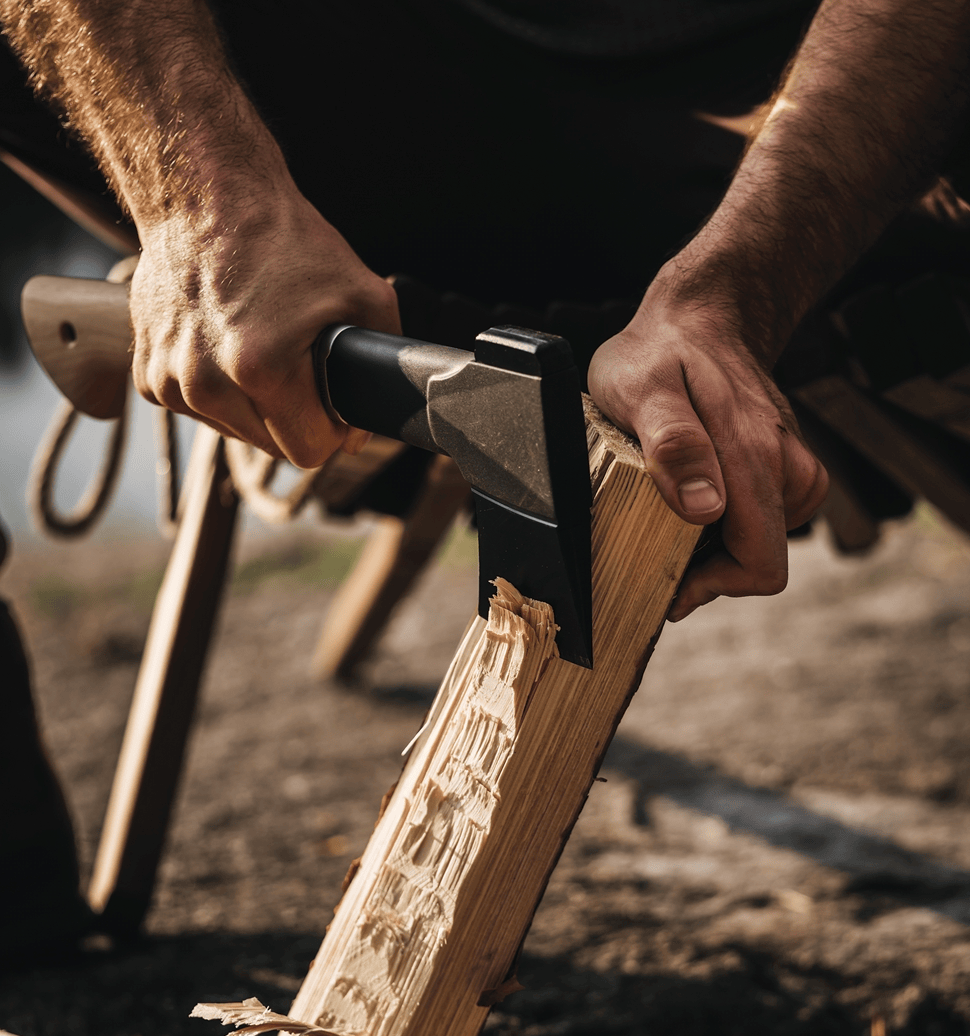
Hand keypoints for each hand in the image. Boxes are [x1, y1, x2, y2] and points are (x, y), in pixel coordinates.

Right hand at [130, 187, 400, 467]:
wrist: (205, 197)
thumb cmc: (284, 240)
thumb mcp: (365, 293)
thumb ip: (381, 365)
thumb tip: (361, 429)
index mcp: (260, 369)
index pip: (308, 452)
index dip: (331, 433)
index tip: (332, 407)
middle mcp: (206, 383)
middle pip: (272, 447)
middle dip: (294, 418)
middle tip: (300, 367)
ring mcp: (170, 380)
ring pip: (234, 432)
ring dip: (255, 407)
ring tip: (261, 349)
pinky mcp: (147, 375)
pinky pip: (198, 410)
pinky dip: (219, 390)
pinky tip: (228, 346)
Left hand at [587, 266, 827, 620]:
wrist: (702, 314)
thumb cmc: (661, 352)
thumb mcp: (644, 391)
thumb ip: (674, 446)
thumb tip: (704, 509)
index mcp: (756, 460)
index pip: (759, 565)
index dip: (713, 588)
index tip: (667, 581)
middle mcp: (786, 468)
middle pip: (758, 560)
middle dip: (706, 570)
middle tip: (650, 545)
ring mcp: (789, 466)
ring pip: (759, 541)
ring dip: (712, 546)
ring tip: (663, 512)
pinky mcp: (782, 465)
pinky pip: (759, 518)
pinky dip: (724, 523)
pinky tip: (687, 496)